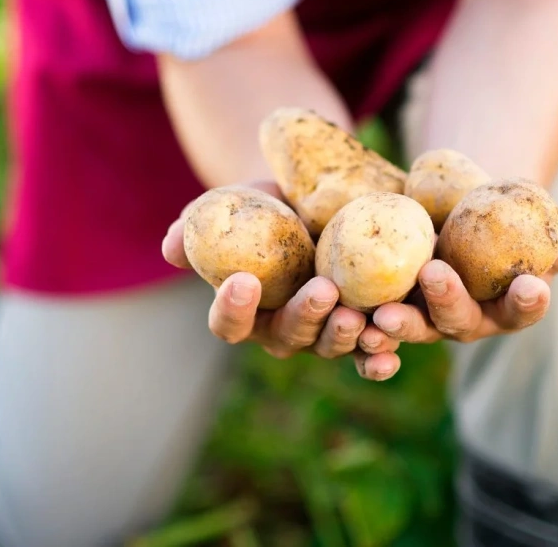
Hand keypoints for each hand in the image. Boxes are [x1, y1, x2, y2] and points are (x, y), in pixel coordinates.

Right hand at [161, 181, 402, 380]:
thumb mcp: (232, 207)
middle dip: (305, 317)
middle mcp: (284, 330)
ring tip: (356, 317)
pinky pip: (370, 354)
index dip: (233, 308)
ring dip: (343, 336)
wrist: (317, 199)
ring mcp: (324, 334)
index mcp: (246, 311)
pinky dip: (378, 359)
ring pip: (331, 346)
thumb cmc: (264, 206)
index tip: (242, 280)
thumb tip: (169, 245)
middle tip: (321, 292)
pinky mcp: (364, 328)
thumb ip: (199, 225)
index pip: (230, 322)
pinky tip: (387, 356)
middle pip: (288, 337)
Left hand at [358, 219, 557, 349]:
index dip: (529, 301)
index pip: (522, 308)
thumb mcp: (525, 218)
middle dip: (448, 302)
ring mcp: (425, 321)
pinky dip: (363, 333)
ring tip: (383, 314)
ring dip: (400, 325)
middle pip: (459, 321)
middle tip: (435, 274)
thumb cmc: (498, 216)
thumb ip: (553, 233)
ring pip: (414, 329)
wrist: (450, 212)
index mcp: (506, 305)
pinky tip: (352, 323)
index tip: (531, 285)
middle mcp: (466, 321)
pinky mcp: (387, 314)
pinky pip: (374, 331)